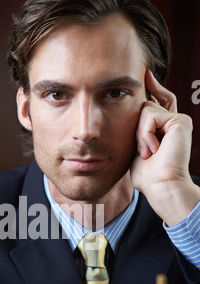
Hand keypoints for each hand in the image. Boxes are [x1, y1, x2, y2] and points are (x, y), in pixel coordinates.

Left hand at [131, 70, 199, 225]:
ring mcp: (179, 120)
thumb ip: (136, 133)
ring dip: (140, 134)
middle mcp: (175, 122)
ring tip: (148, 153)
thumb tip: (125, 118)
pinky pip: (151, 116)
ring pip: (145, 110)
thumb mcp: (136, 150)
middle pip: (149, 103)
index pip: (159, 102)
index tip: (144, 74)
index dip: (153, 88)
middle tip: (144, 142)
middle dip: (139, 119)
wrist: (162, 187)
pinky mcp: (180, 121)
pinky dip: (145, 134)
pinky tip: (152, 150)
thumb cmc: (148, 176)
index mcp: (166, 129)